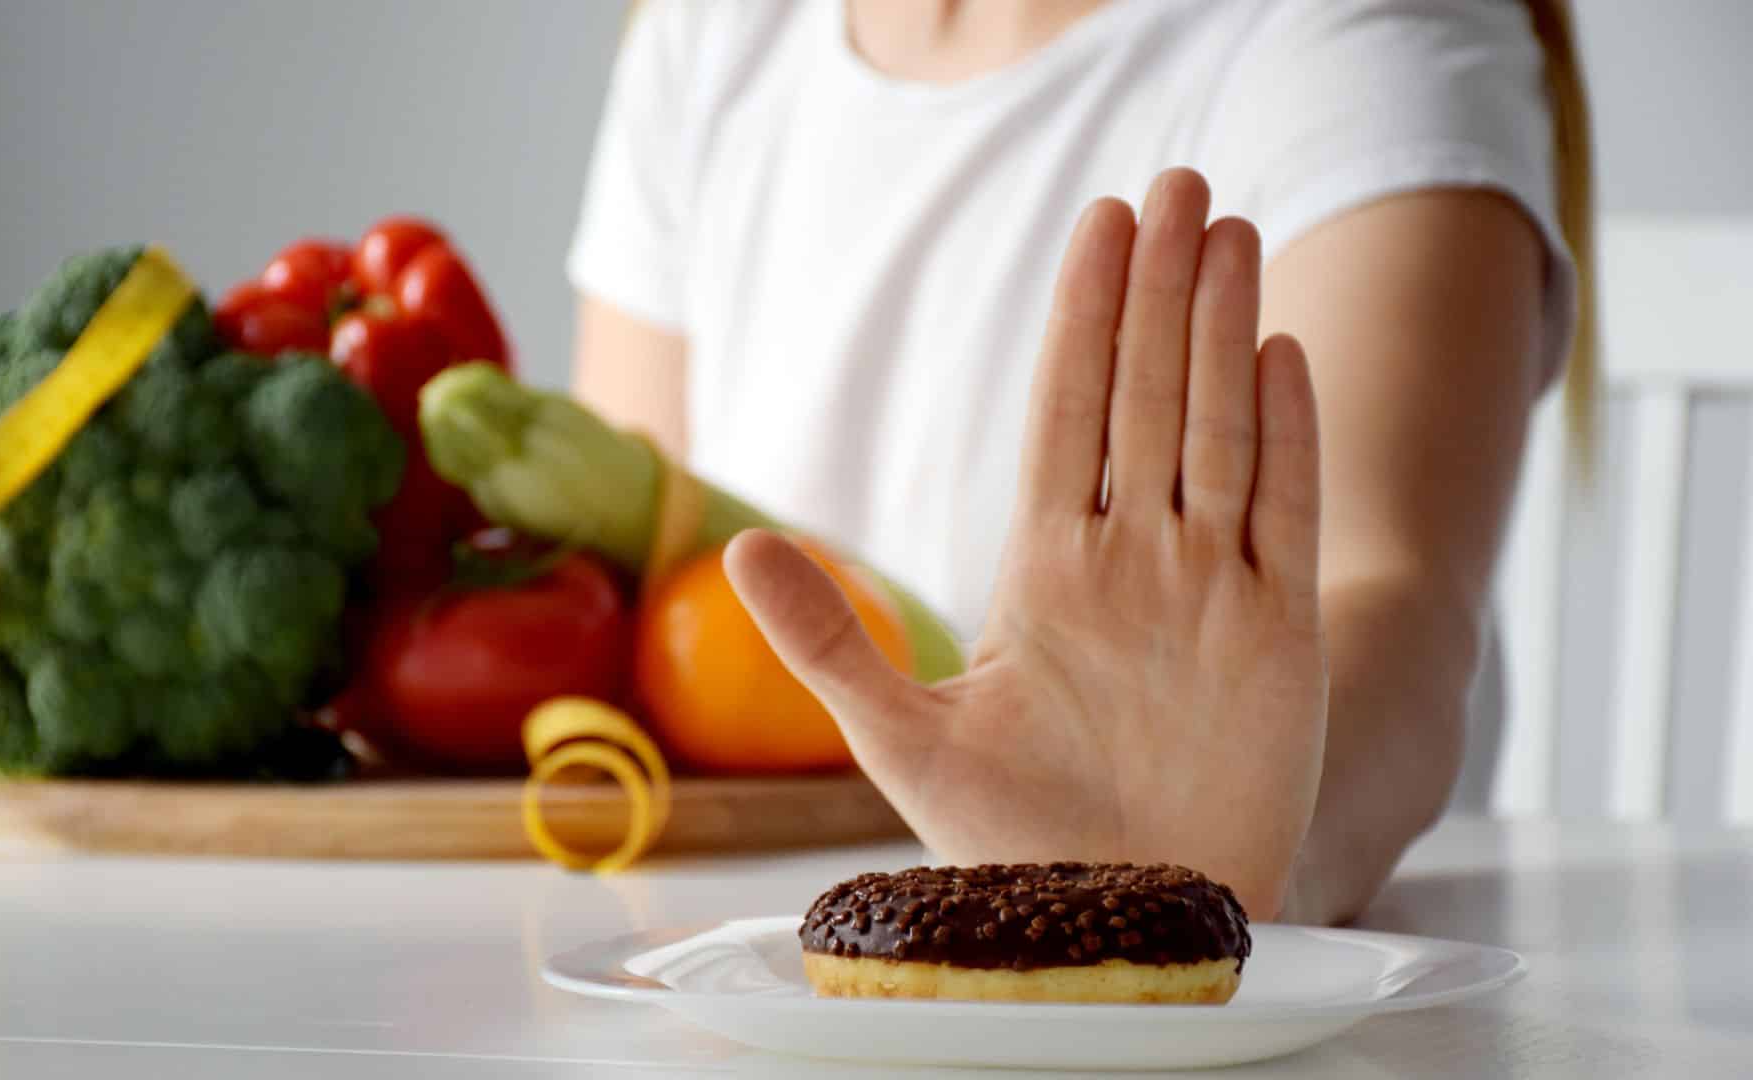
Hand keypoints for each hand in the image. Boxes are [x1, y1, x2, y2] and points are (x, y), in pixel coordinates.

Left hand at [725, 169, 1326, 918]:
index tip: (1099, 227)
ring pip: (1216, 431)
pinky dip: (1287, 437)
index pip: (1067, 414)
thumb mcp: (904, 737)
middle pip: (1145, 397)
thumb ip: (828, 639)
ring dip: (1222, 332)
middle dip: (1158, 290)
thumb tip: (739, 546)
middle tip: (1173, 183)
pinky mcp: (1277, 637)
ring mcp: (1208, 590)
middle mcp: (1131, 562)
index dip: (1082, 319)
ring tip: (1223, 230)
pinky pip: (1286, 516)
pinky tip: (1280, 354)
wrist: (1121, 924)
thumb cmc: (1015, 842)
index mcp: (1046, 571)